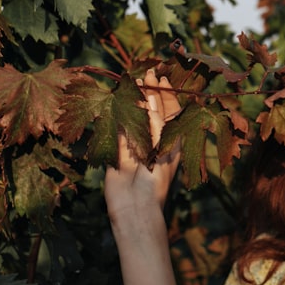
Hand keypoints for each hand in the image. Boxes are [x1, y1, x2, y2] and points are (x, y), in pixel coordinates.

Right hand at [104, 69, 181, 219]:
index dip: (165, 95)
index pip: (170, 114)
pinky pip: (116, 131)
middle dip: (149, 94)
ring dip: (132, 102)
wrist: (135, 209)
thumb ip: (154, 124)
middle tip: (145, 74)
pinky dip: (115, 117)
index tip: (160, 78)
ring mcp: (134, 148)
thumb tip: (149, 96)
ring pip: (133, 119)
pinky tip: (114, 101)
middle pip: (152, 113)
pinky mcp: (116, 155)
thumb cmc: (155, 182)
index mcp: (170, 144)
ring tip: (130, 83)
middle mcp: (153, 143)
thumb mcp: (160, 150)